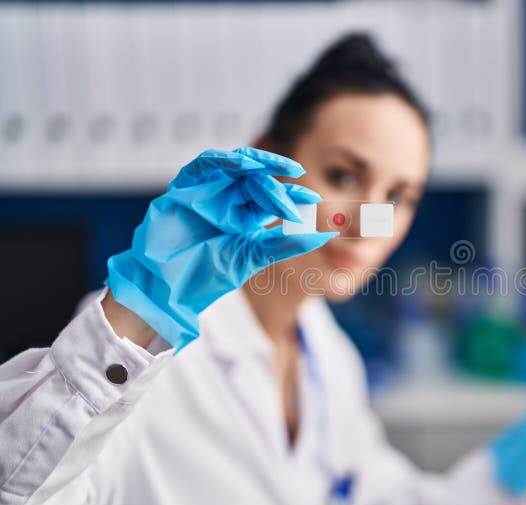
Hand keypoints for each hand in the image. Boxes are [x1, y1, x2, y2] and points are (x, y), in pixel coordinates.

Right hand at [106, 147, 335, 350]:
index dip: (293, 195)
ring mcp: (205, 193)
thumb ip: (284, 244)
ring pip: (234, 166)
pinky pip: (204, 165)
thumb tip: (325, 236)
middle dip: (277, 185)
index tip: (313, 199)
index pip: (274, 198)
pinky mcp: (183, 188)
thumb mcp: (251, 256)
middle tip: (293, 193)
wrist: (166, 288)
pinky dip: (224, 161)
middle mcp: (227, 202)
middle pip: (257, 181)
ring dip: (257, 162)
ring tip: (278, 167)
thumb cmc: (205, 276)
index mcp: (244, 218)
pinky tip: (244, 165)